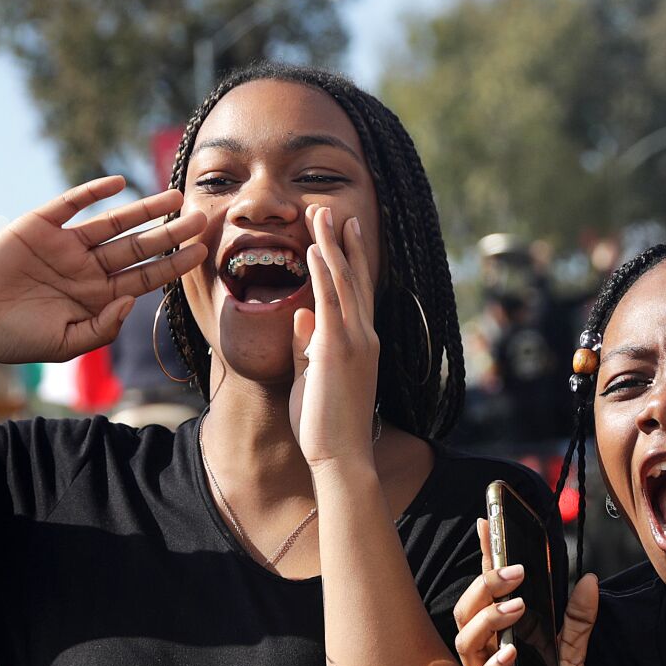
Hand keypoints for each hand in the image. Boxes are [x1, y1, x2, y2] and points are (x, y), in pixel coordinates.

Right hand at [0, 175, 205, 365]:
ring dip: (144, 209)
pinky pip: (71, 204)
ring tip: (175, 197)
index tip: (203, 252)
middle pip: (139, 246)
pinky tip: (119, 184)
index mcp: (98, 296)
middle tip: (202, 219)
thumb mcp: (66, 344)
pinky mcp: (40, 226)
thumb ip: (103, 327)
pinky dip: (93, 192)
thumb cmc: (15, 338)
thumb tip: (133, 300)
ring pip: (114, 222)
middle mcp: (88, 267)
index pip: (146, 276)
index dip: (175, 264)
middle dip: (170, 233)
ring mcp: (66, 245)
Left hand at [289, 207, 380, 469]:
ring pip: (344, 282)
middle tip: (331, 209)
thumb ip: (308, 346)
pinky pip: (331, 302)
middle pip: (354, 279)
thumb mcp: (313, 378)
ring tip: (320, 214)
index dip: (351, 259)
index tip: (345, 230)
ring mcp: (354, 341)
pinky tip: (317, 249)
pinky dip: (325, 273)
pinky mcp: (337, 350)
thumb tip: (301, 317)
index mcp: (361, 344)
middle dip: (343, 242)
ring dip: (331, 245)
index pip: (357, 293)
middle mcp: (364, 337)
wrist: (341, 457)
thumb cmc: (326, 425)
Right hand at [452, 519, 598, 665]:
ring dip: (488, 619)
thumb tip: (590, 579)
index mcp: (503, 632)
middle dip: (486, 583)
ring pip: (466, 640)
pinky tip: (511, 655)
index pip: (488, 589)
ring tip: (517, 606)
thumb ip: (579, 620)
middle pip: (468, 608)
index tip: (486, 521)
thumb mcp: (573, 655)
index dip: (484, 555)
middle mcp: (487, 650)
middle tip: (516, 570)